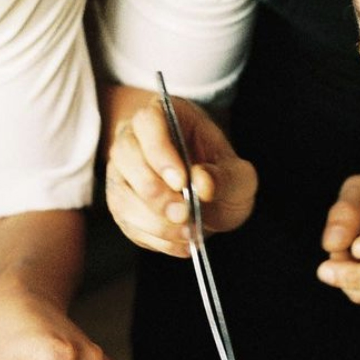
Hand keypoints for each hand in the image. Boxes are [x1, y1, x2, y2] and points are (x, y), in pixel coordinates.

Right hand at [105, 95, 256, 256]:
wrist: (211, 201)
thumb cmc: (222, 177)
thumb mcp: (239, 175)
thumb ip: (227, 176)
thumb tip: (202, 183)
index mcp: (164, 116)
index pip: (148, 122)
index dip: (160, 151)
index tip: (181, 181)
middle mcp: (134, 140)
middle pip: (126, 157)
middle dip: (155, 193)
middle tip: (184, 214)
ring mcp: (122, 173)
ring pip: (121, 194)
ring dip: (154, 221)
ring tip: (188, 233)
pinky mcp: (120, 204)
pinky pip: (126, 222)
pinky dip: (154, 238)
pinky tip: (179, 242)